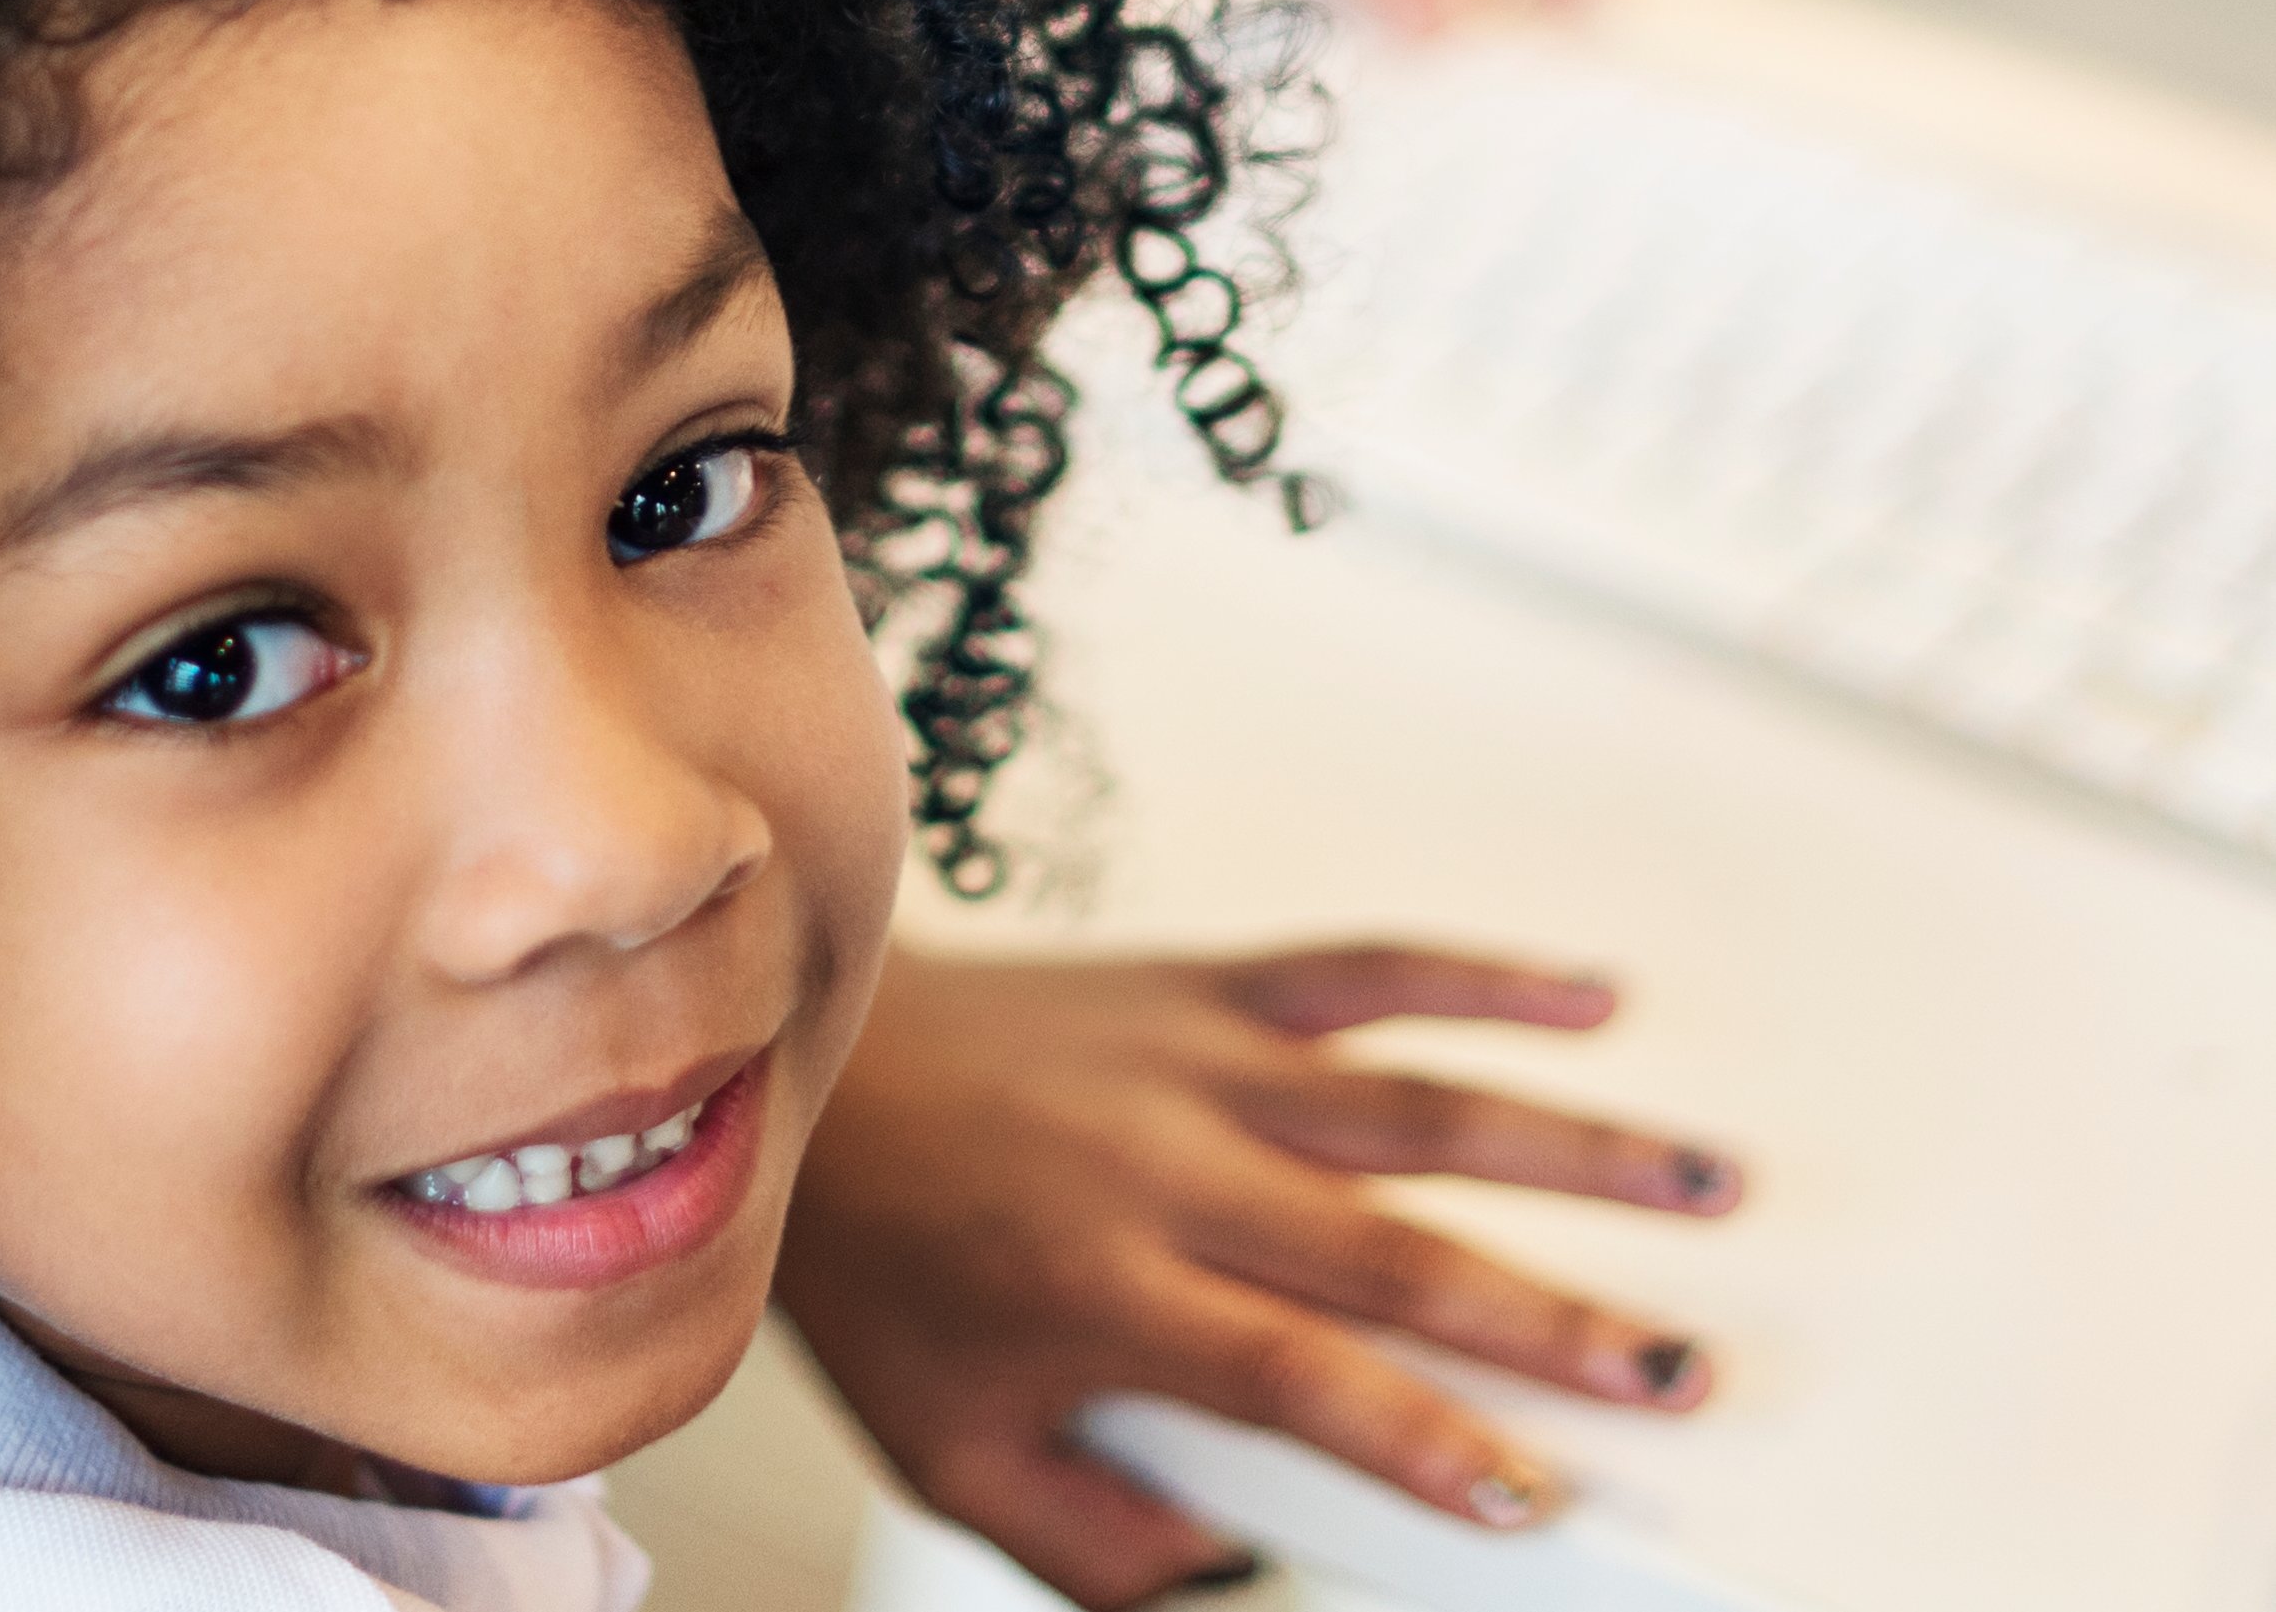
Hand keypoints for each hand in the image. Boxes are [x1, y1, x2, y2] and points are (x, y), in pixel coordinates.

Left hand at [774, 942, 1739, 1608]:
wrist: (810, 1078)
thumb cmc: (885, 1261)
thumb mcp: (952, 1450)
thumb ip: (1088, 1545)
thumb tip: (1235, 1583)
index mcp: (1108, 1289)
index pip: (1297, 1376)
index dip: (1419, 1438)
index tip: (1527, 1493)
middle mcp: (1167, 1171)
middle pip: (1389, 1250)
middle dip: (1549, 1318)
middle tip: (1677, 1372)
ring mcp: (1195, 1069)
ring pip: (1413, 1103)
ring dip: (1573, 1146)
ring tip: (1709, 1185)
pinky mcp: (1203, 989)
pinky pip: (1360, 970)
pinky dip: (1481, 973)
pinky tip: (1592, 994)